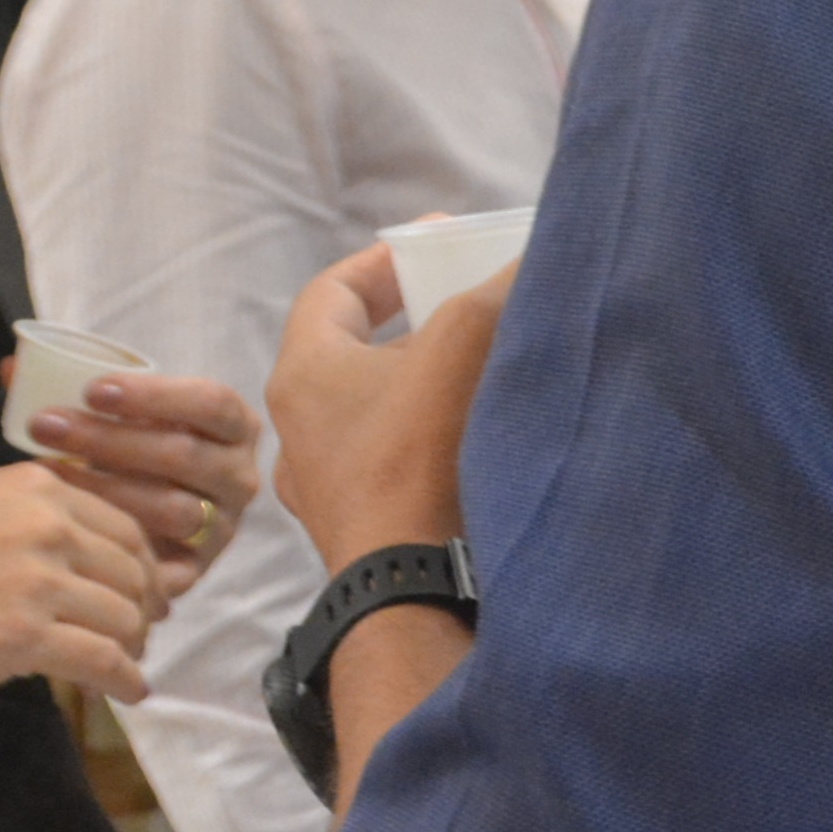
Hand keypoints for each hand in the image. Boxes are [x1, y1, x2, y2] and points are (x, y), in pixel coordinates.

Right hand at [0, 463, 162, 705]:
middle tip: (138, 633)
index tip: (144, 590)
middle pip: (134, 571)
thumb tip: (80, 566)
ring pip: (126, 616)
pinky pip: (104, 660)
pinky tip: (128, 693)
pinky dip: (125, 680)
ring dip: (133, 646)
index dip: (143, 565)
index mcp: (34, 487)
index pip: (125, 525)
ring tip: (125, 664)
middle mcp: (47, 523)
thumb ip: (29, 529)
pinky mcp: (26, 636)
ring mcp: (39, 579)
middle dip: (144, 606)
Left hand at [16, 366, 262, 604]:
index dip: (154, 395)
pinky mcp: (197, 569)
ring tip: (50, 472)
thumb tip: (13, 366)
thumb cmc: (132, 452)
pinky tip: (72, 522)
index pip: (211, 403)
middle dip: (109, 439)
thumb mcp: (121, 415)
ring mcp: (223, 526)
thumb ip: (75, 389)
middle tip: (45, 426)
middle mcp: (239, 476)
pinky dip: (115, 540)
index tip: (92, 390)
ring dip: (106, 488)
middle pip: (184, 455)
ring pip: (174, 508)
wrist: (145, 518)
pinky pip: (161, 557)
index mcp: (234, 426)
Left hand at [267, 245, 503, 575]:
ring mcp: (326, 489)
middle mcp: (300, 431)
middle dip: (419, 323)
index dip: (386, 259)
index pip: (332, 290)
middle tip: (473, 306)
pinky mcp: (361, 533)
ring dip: (425, 390)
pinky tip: (479, 448)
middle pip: (357, 353)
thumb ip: (494, 289)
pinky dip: (431, 446)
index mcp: (303, 373)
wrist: (414, 588)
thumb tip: (532, 258)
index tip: (438, 243)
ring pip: (375, 417)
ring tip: (485, 377)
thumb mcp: (463, 344)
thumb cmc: (421, 456)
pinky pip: (393, 469)